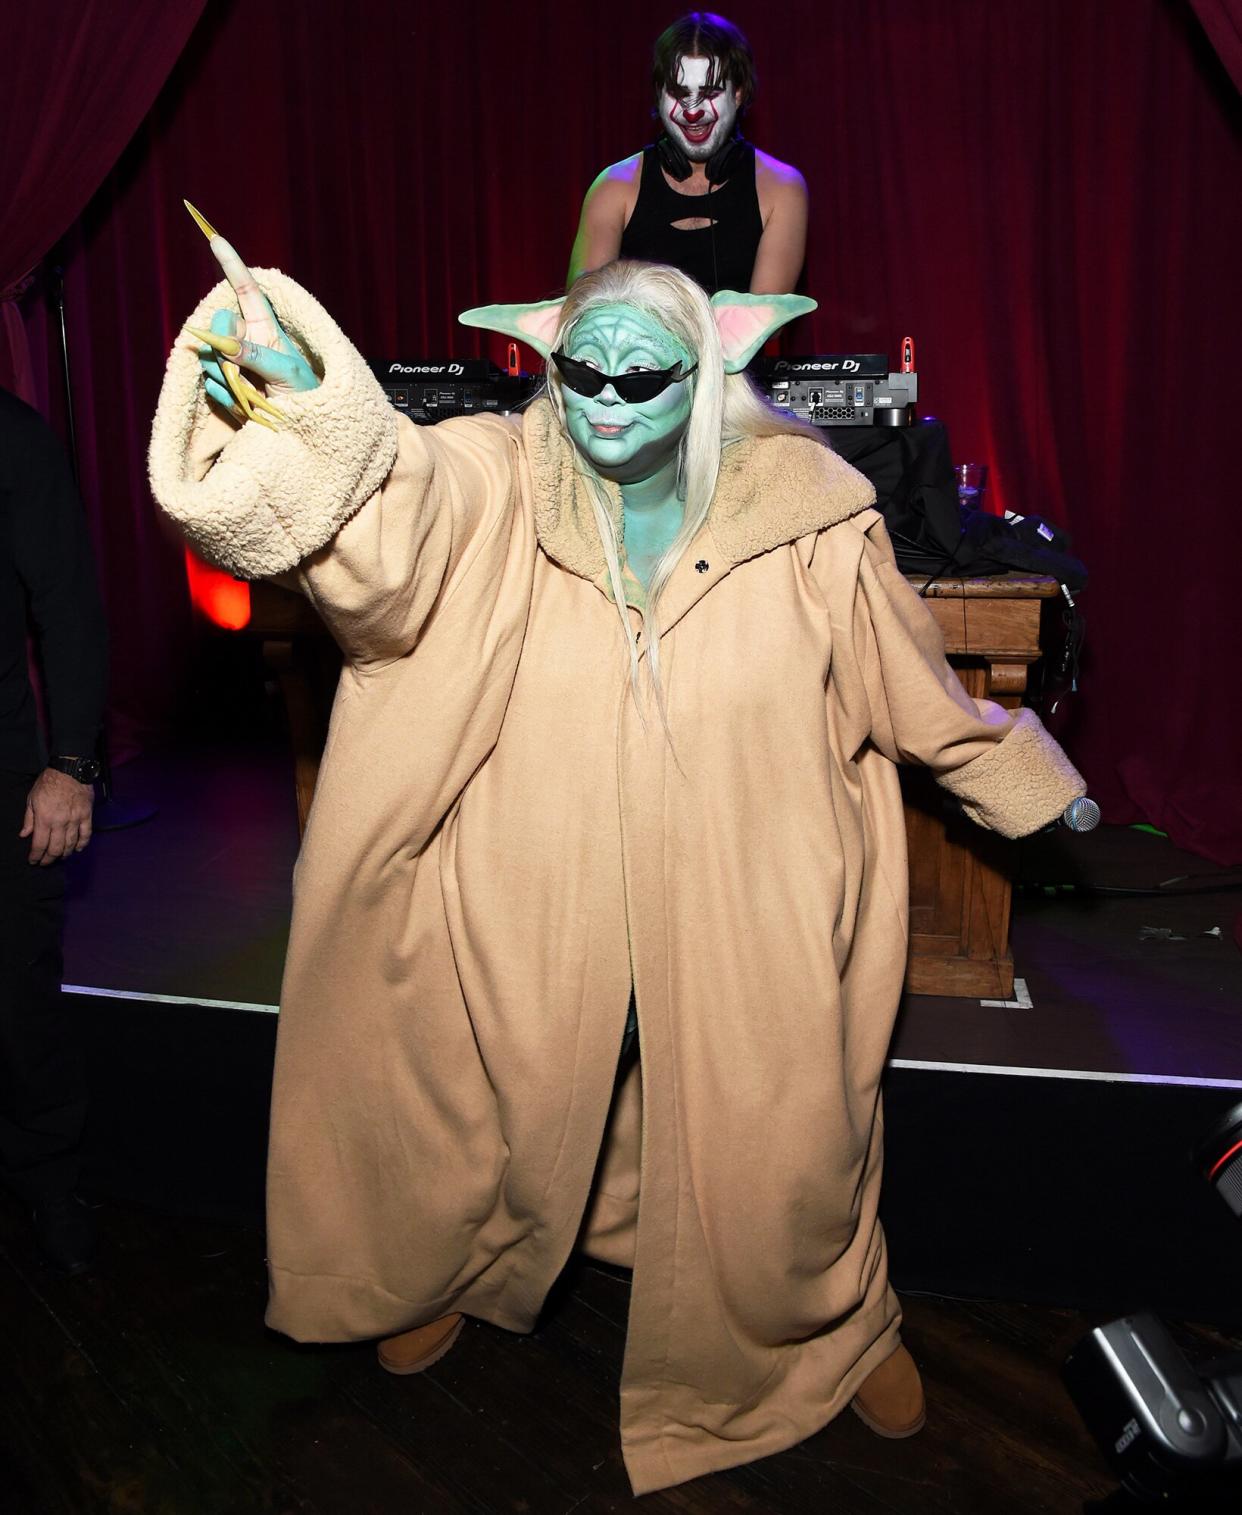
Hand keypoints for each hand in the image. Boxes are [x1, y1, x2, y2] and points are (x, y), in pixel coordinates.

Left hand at [21, 768, 94, 864]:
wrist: (70, 770)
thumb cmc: (49, 782)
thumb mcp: (32, 799)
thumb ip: (29, 819)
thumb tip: (24, 835)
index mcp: (45, 818)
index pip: (40, 844)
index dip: (36, 856)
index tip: (33, 861)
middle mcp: (60, 822)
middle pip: (56, 848)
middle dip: (49, 858)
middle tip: (46, 862)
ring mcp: (75, 819)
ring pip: (71, 844)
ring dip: (65, 854)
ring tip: (61, 857)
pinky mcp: (87, 815)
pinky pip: (86, 834)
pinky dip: (82, 844)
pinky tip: (78, 849)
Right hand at [181, 202, 318, 428]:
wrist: (305, 431)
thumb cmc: (308, 397)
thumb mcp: (288, 374)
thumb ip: (258, 356)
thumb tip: (226, 343)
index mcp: (266, 329)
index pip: (246, 291)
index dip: (232, 265)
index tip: (216, 239)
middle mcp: (246, 341)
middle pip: (219, 324)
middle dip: (225, 344)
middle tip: (245, 369)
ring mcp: (233, 363)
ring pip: (209, 356)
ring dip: (228, 377)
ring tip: (256, 393)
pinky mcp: (225, 386)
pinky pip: (211, 385)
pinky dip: (228, 398)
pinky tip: (248, 406)